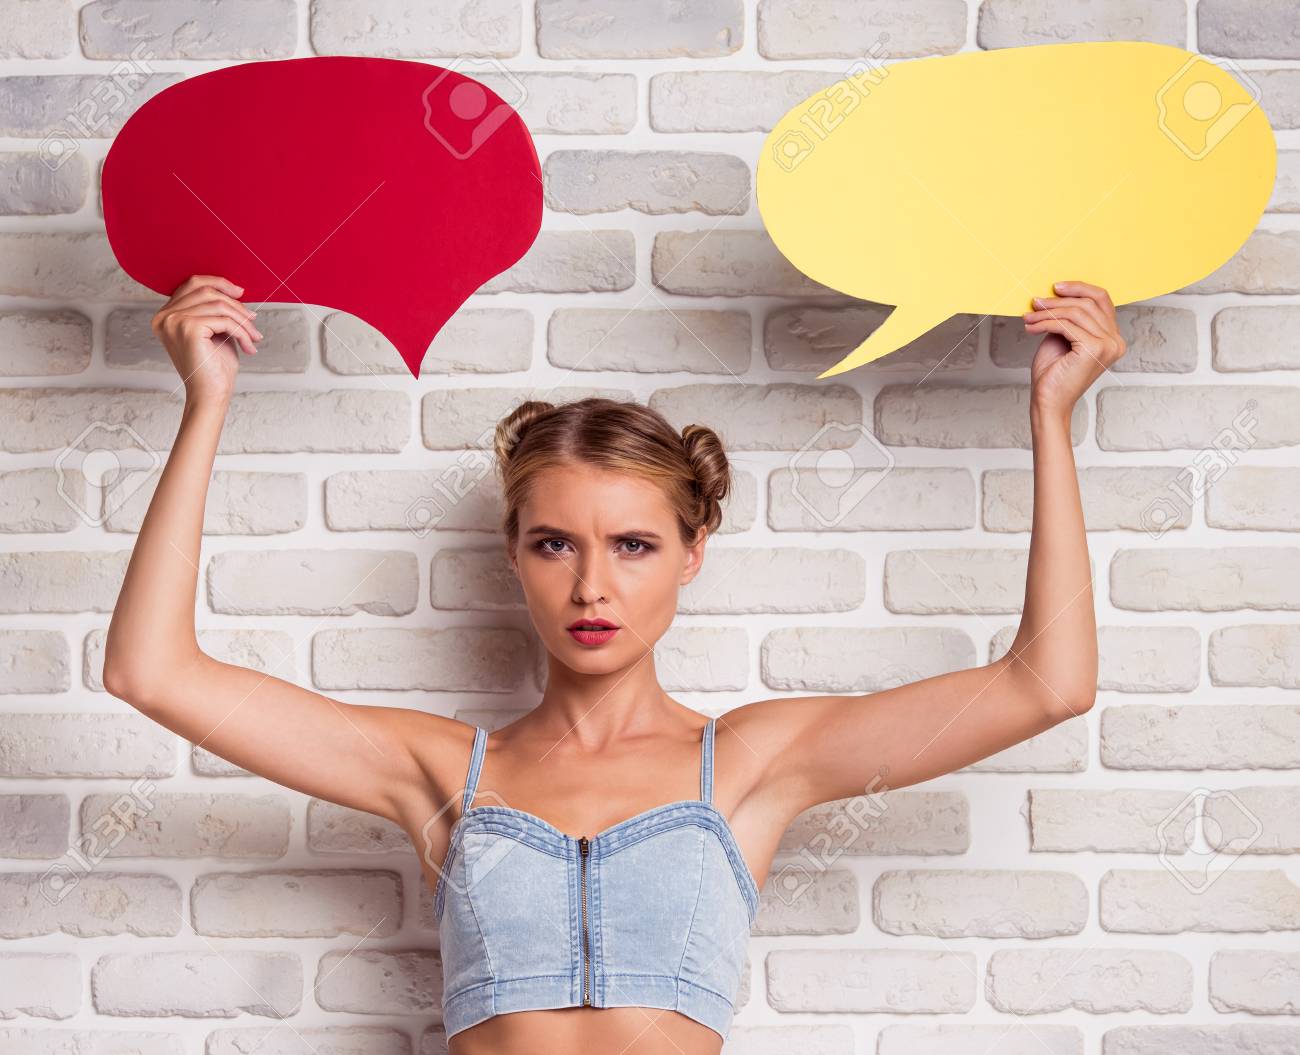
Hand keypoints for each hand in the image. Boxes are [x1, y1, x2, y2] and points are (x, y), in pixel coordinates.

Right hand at [151, 274, 261, 403]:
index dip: (218, 283)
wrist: (211, 394)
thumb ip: (214, 309)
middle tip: (253, 320)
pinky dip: (242, 332)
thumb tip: (233, 289)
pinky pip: (224, 320)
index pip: (192, 284)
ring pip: (219, 305)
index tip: (240, 292)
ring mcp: (173, 321)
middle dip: (235, 305)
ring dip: (242, 320)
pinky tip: (249, 346)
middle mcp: (164, 316)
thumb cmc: (214, 366)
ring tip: (254, 336)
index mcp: (166, 315)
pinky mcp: (188, 329)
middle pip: (206, 291)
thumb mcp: (214, 330)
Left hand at [1022, 280, 1126, 421]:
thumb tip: (1056, 294)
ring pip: (1075, 312)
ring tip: (1029, 317)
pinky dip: (1045, 323)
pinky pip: (1066, 325)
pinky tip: (1031, 327)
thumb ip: (1067, 318)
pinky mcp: (1094, 349)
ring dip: (1047, 312)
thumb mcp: (1062, 338)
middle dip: (1057, 301)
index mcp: (1112, 338)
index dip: (1079, 288)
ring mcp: (1108, 345)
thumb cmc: (1053, 374)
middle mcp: (1116, 341)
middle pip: (1088, 304)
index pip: (1102, 300)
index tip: (1055, 287)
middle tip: (1035, 303)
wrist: (1048, 402)